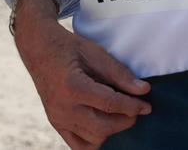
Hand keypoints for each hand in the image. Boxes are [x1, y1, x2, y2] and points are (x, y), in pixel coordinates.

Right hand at [13, 0, 151, 148]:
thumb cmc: (70, 48)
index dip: (132, 106)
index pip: (109, 104)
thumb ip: (119, 73)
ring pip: (92, 139)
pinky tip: (105, 127)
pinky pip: (77, 145)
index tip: (147, 106)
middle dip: (125, 120)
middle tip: (137, 109)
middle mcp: (63, 108)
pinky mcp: (56, 123)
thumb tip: (143, 90)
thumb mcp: (96, 53)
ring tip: (122, 115)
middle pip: (102, 126)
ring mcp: (57, 119)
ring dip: (112, 130)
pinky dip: (95, 140)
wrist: (40, 49)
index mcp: (73, 87)